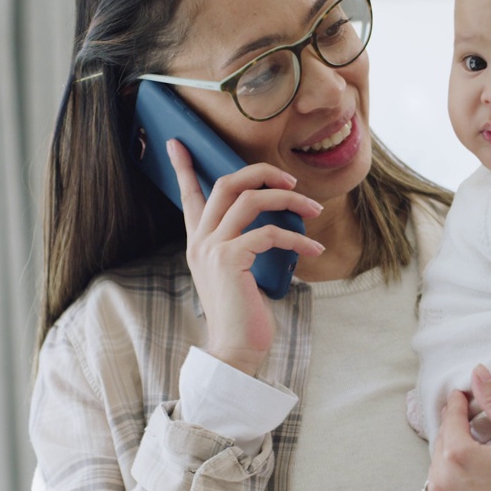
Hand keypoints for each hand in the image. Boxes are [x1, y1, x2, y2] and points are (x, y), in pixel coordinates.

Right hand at [167, 140, 323, 374]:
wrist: (234, 349)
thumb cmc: (242, 313)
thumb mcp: (236, 273)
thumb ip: (241, 245)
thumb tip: (270, 223)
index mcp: (199, 241)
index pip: (187, 194)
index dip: (182, 166)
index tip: (176, 141)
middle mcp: (200, 240)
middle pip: (226, 183)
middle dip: (261, 172)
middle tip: (290, 181)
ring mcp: (213, 248)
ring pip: (250, 200)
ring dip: (288, 200)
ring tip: (314, 210)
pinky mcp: (230, 260)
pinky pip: (268, 233)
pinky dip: (296, 236)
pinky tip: (313, 248)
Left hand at [421, 365, 490, 490]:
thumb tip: (477, 372)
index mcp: (458, 454)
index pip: (450, 417)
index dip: (458, 404)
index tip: (462, 398)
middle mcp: (440, 480)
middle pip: (441, 443)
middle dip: (456, 432)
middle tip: (475, 430)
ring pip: (435, 470)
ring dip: (450, 461)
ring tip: (476, 463)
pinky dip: (443, 490)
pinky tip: (464, 488)